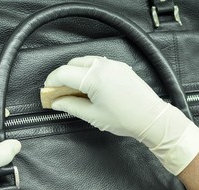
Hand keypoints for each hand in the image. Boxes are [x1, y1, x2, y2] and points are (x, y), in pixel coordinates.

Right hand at [44, 56, 198, 174]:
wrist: (152, 118)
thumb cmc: (123, 119)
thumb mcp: (92, 115)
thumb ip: (70, 106)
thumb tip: (55, 102)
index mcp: (94, 78)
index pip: (63, 73)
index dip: (51, 82)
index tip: (47, 91)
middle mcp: (103, 65)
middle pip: (73, 64)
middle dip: (63, 76)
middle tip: (59, 92)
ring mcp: (113, 64)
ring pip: (85, 62)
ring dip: (76, 72)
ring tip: (74, 90)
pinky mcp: (120, 66)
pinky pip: (98, 63)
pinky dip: (89, 71)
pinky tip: (90, 85)